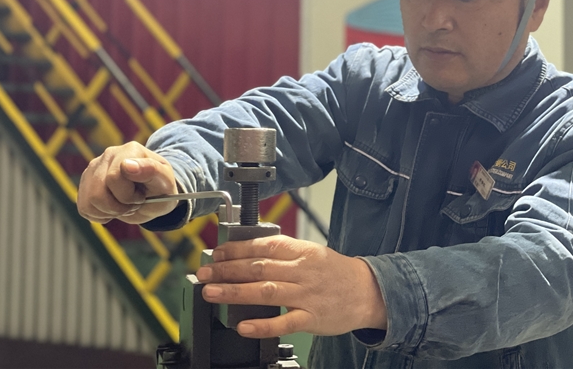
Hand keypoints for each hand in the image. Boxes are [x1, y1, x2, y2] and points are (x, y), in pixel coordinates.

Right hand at [77, 141, 178, 223]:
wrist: (155, 195)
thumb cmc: (161, 187)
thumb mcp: (165, 181)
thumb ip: (151, 170)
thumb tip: (127, 165)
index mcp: (130, 150)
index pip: (114, 177)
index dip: (128, 196)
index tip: (141, 196)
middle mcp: (109, 155)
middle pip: (98, 193)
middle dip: (119, 207)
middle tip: (134, 203)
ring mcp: (94, 168)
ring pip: (89, 202)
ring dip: (110, 212)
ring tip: (124, 205)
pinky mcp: (86, 183)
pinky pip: (84, 208)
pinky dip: (100, 215)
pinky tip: (113, 208)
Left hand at [196, 235, 386, 337]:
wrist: (368, 292)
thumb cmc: (336, 273)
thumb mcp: (312, 253)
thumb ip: (283, 253)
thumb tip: (248, 252)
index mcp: (302, 252)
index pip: (264, 246)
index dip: (237, 249)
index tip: (216, 253)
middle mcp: (303, 271)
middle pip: (260, 268)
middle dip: (228, 270)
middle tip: (205, 273)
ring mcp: (307, 295)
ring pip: (266, 292)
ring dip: (236, 292)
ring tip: (212, 293)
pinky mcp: (312, 319)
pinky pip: (284, 322)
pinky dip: (262, 325)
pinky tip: (243, 326)